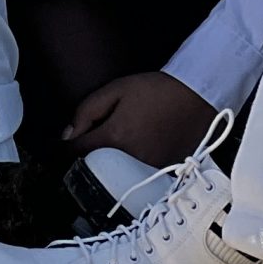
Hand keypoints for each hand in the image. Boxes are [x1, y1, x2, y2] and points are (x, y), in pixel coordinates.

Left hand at [66, 72, 216, 165]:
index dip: (69, 145)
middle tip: (99, 136)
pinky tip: (143, 145)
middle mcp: (132, 158)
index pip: (78, 151)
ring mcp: (150, 168)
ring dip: (114, 161)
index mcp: (116, 137)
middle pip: (98, 165)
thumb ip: (86, 112)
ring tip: (126, 138)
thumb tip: (68, 135)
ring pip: (119, 172)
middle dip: (92, 154)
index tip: (69, 141)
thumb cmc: (154, 89)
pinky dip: (135, 164)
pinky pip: (141, 173)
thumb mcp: (114, 90)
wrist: (194, 94)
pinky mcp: (165, 171)